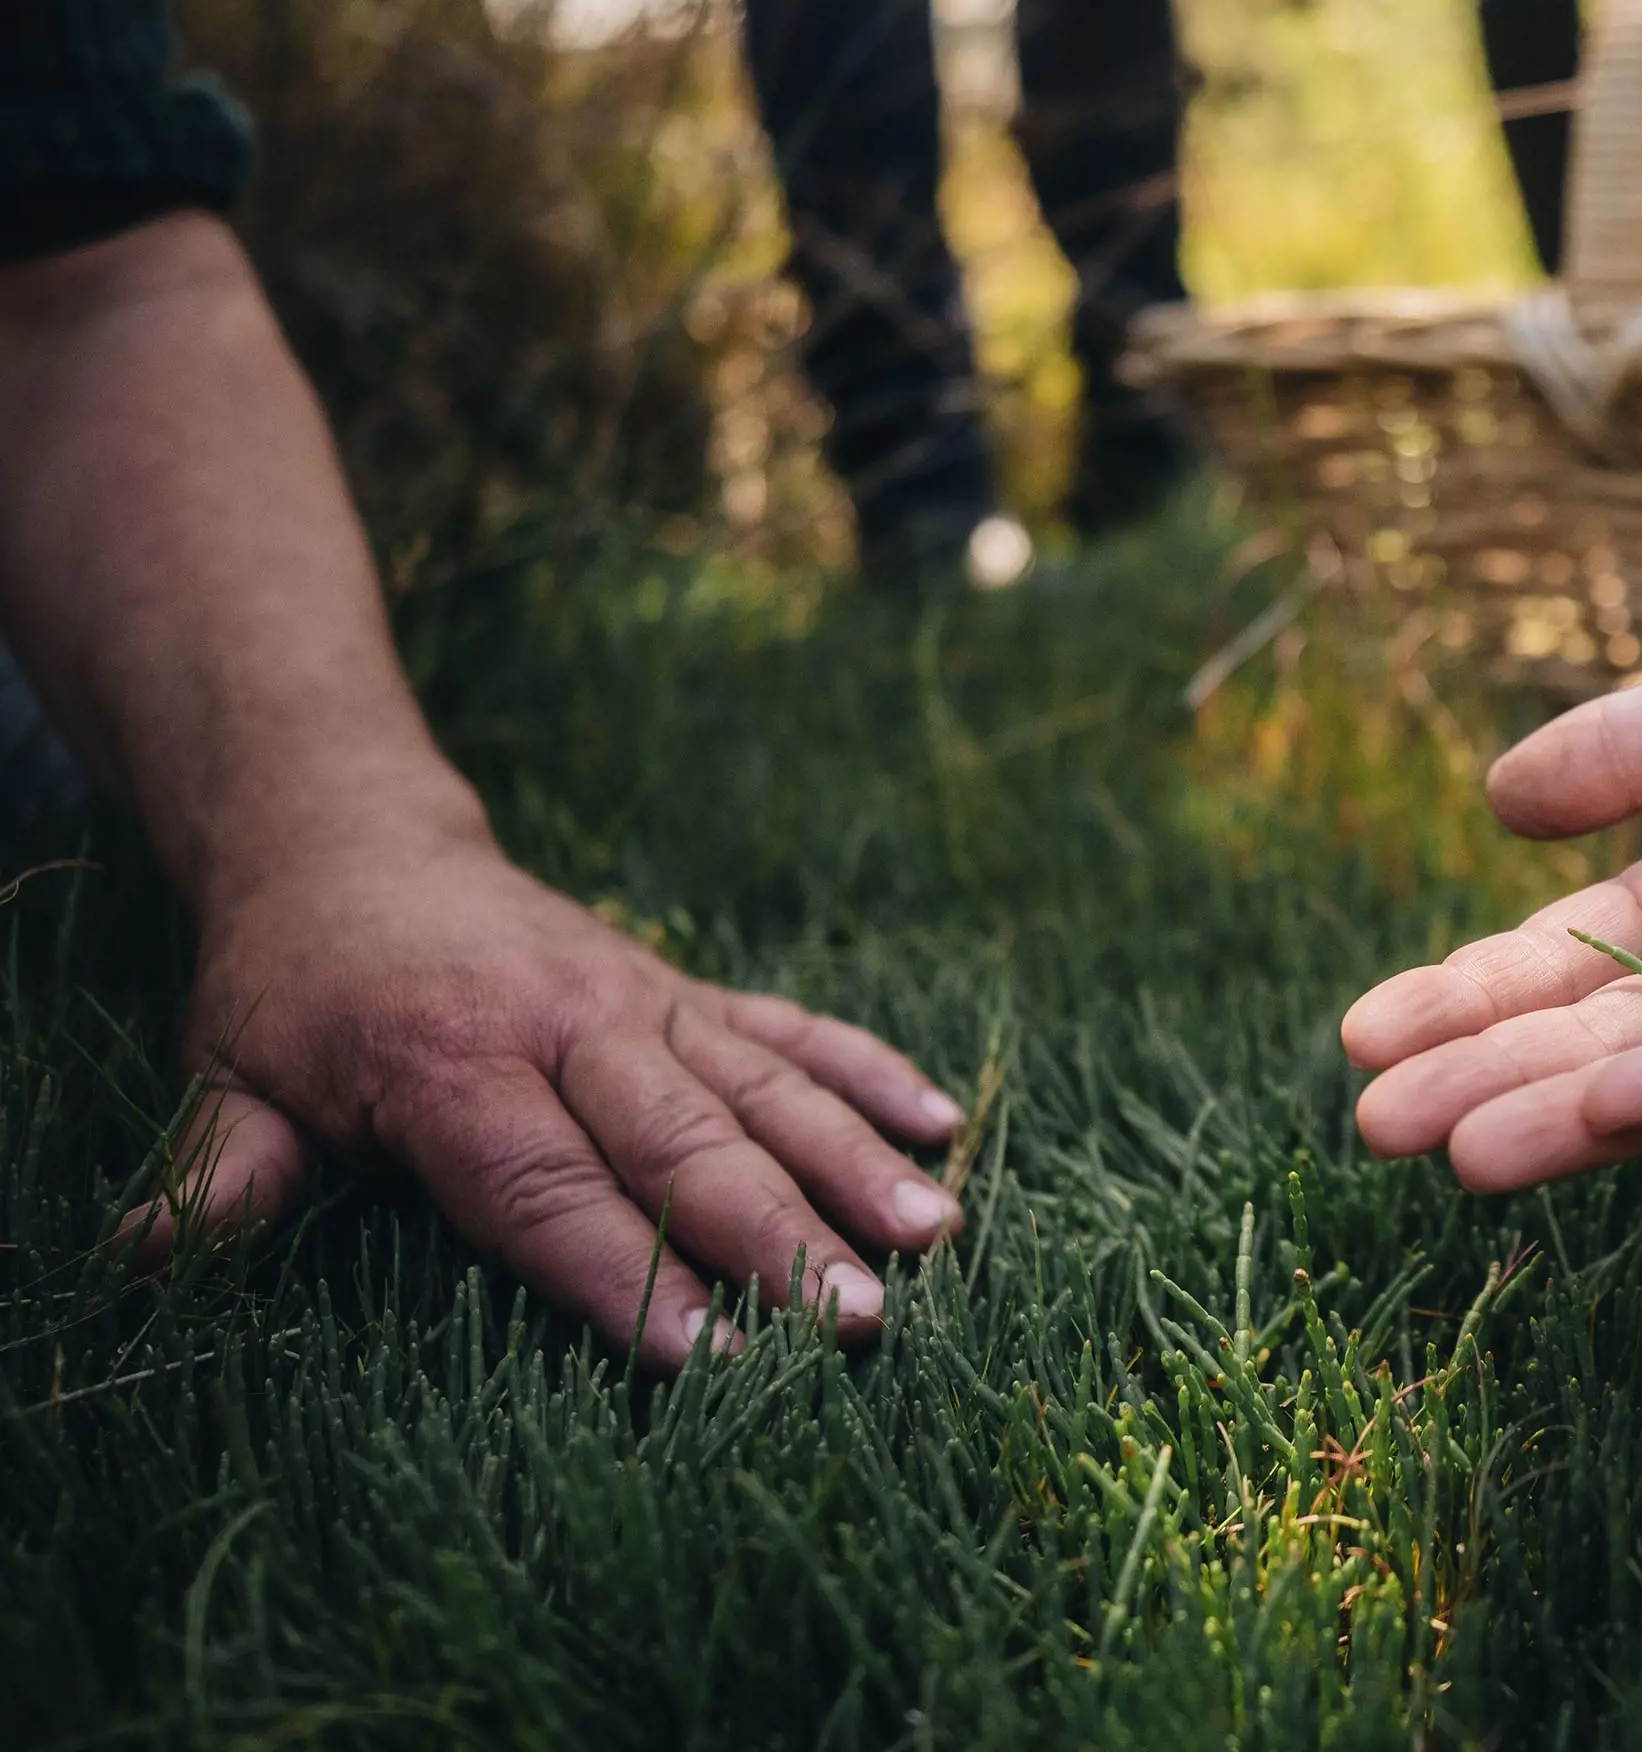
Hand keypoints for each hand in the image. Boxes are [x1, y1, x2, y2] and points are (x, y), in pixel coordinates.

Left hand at [137, 821, 965, 1365]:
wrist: (355, 841)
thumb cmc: (294, 990)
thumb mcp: (231, 1079)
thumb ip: (219, 1176)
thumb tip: (141, 1265)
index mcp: (451, 1062)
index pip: (548, 1187)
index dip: (626, 1273)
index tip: (708, 1354)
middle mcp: (567, 1024)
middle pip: (683, 1143)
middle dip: (777, 1237)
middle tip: (861, 1318)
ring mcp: (643, 999)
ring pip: (762, 1086)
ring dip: (852, 1160)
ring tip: (934, 1232)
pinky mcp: (687, 986)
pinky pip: (792, 1027)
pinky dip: (869, 1069)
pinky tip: (946, 1120)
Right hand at [1343, 580, 1641, 1189]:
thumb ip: (1635, 744)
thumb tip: (1498, 808)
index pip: (1558, 959)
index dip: (1463, 996)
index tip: (1361, 1034)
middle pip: (1596, 1037)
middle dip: (1488, 1080)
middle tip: (1376, 1126)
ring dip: (1570, 1115)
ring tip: (1465, 1153)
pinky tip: (1615, 1105)